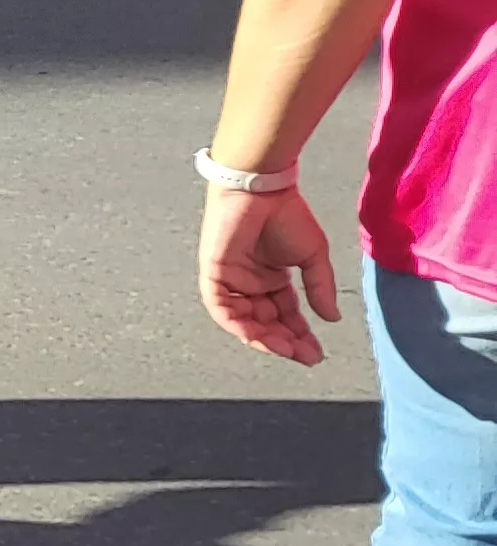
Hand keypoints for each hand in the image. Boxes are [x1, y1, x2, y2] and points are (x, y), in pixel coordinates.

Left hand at [200, 185, 336, 366]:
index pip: (285, 315)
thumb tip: (332, 319)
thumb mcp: (312, 257)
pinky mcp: (214, 273)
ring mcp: (231, 279)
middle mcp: (250, 283)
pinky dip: (238, 323)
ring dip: (264, 337)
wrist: (264, 188)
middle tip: (306, 356)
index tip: (316, 352)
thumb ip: (320, 288)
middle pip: (265, 322)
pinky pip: (221, 307)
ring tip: (287, 349)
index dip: (300, 335)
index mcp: (272, 278)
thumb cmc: (286, 214)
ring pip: (243, 320)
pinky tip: (258, 335)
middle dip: (285, 342)